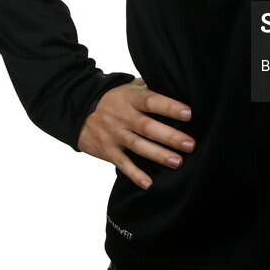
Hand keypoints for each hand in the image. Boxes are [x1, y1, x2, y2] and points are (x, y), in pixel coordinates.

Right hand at [77, 77, 195, 189]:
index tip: (188, 114)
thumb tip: (176, 86)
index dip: (169, 107)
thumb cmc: (114, 98)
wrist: (79, 110)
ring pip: (138, 146)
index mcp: (131, 98)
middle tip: (190, 144)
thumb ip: (149, 88)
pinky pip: (122, 164)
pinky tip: (148, 183)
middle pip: (148, 127)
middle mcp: (123, 117)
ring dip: (158, 155)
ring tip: (177, 162)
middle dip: (170, 136)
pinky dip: (134, 174)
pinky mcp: (107, 151)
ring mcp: (115, 135)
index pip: (152, 101)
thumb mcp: (129, 87)